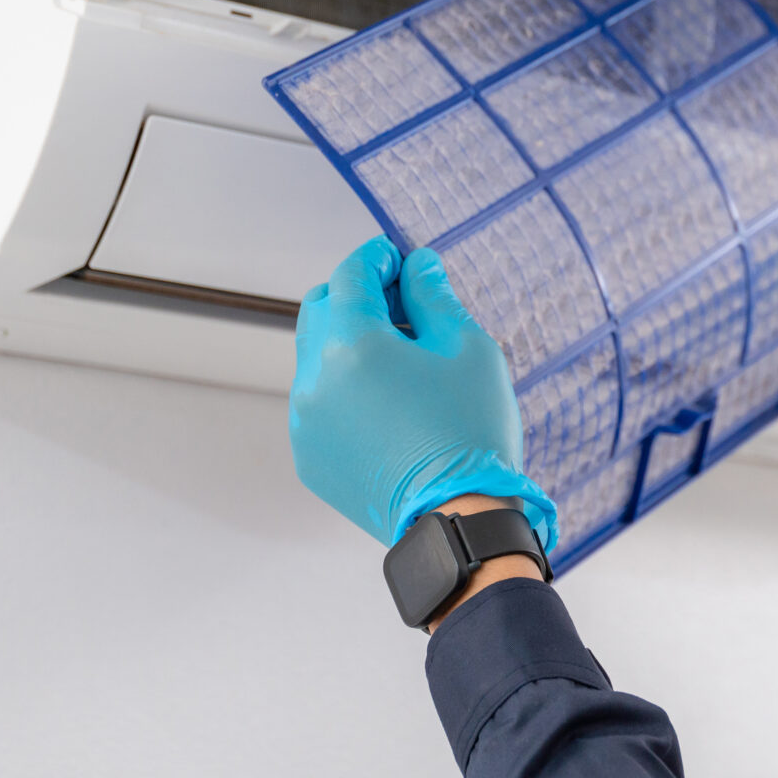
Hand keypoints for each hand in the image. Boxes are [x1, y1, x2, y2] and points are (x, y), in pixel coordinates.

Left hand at [290, 238, 558, 549]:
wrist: (458, 521)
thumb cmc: (471, 432)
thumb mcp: (469, 349)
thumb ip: (434, 296)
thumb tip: (418, 265)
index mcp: (352, 344)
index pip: (351, 274)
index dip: (377, 258)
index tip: (398, 257)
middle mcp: (314, 378)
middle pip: (321, 308)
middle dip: (357, 295)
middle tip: (401, 305)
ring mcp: (305, 420)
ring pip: (316, 357)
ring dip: (349, 344)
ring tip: (401, 364)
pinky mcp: (309, 455)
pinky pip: (318, 403)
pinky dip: (344, 390)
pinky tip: (389, 407)